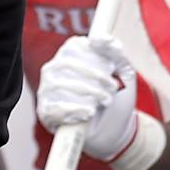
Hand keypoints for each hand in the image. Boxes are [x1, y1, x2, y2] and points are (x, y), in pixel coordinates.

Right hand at [36, 36, 138, 162]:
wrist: (116, 131)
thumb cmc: (117, 97)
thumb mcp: (123, 71)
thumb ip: (114, 52)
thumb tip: (100, 38)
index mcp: (70, 56)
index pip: (74, 46)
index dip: (94, 54)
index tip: (111, 67)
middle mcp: (54, 70)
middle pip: (66, 63)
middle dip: (94, 75)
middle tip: (112, 87)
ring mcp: (47, 91)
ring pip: (60, 85)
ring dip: (89, 93)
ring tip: (105, 101)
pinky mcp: (46, 112)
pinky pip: (54, 107)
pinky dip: (75, 109)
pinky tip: (90, 112)